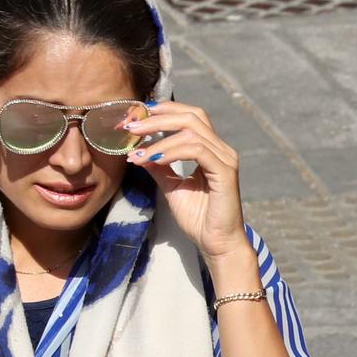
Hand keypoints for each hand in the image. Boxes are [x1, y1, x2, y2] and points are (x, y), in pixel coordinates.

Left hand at [121, 101, 248, 264]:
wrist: (217, 244)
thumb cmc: (200, 219)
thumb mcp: (172, 187)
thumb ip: (160, 167)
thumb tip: (140, 152)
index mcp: (211, 150)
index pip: (189, 117)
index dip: (162, 112)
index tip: (135, 118)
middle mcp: (221, 150)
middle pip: (190, 116)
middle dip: (157, 117)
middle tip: (131, 126)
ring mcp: (225, 159)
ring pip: (191, 131)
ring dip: (158, 137)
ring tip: (137, 149)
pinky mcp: (224, 172)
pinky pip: (196, 150)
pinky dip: (171, 151)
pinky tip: (153, 160)